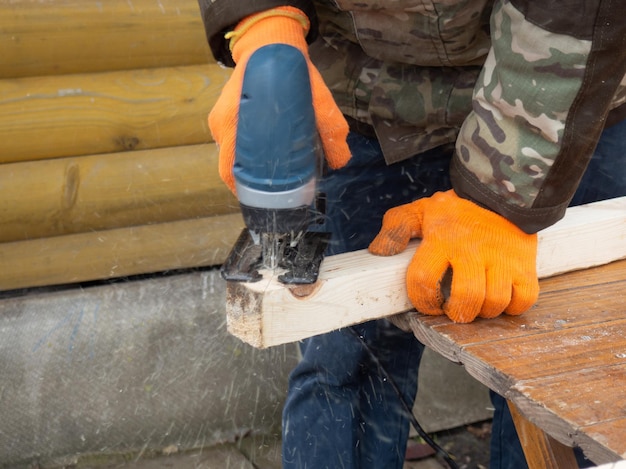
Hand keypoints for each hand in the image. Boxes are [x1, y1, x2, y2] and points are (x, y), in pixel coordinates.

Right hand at [208, 7, 350, 192]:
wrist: (271, 40)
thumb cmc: (291, 70)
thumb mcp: (318, 98)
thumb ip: (331, 129)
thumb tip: (340, 162)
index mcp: (236, 121)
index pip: (230, 168)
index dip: (243, 189)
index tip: (260, 201)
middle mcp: (223, 124)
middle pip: (230, 168)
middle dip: (248, 185)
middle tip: (270, 196)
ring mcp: (220, 120)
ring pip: (230, 157)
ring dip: (246, 171)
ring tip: (268, 182)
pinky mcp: (222, 116)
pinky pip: (230, 144)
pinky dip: (243, 155)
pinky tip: (261, 160)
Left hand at [369, 190, 538, 322]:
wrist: (503, 191)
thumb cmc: (457, 210)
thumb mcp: (421, 211)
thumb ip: (396, 228)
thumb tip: (378, 252)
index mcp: (442, 240)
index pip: (423, 279)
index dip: (423, 301)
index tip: (429, 304)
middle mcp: (472, 251)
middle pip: (466, 298)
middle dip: (458, 313)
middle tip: (455, 309)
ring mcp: (502, 259)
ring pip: (495, 303)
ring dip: (484, 312)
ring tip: (477, 304)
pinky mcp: (525, 265)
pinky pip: (523, 300)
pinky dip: (513, 308)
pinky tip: (501, 299)